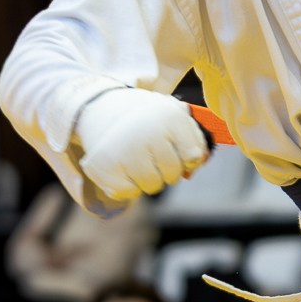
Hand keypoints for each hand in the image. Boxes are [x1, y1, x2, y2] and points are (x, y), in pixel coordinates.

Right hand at [75, 90, 208, 198]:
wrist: (103, 108)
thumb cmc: (149, 118)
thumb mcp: (175, 118)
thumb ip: (195, 141)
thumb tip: (197, 165)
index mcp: (170, 116)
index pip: (193, 156)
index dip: (187, 157)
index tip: (176, 147)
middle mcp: (147, 132)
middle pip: (173, 174)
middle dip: (167, 170)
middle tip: (152, 153)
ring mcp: (124, 151)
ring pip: (152, 186)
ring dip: (148, 179)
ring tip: (138, 158)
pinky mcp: (103, 167)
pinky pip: (130, 193)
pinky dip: (128, 185)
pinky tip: (122, 166)